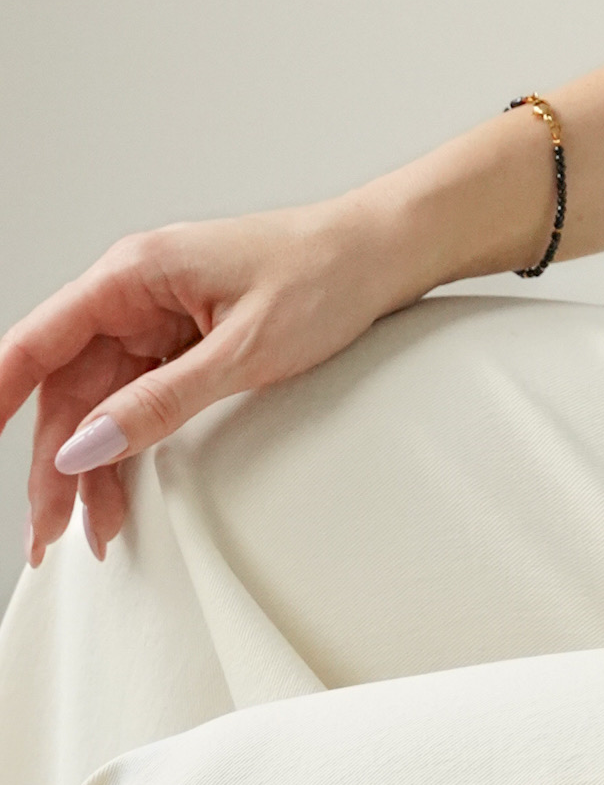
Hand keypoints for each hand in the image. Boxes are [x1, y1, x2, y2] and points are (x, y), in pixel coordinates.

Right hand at [1, 199, 422, 566]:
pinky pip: (135, 400)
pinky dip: (128, 448)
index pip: (37, 342)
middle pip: (66, 388)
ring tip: (91, 532)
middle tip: (51, 532)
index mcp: (133, 274)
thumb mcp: (242, 351)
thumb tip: (86, 446)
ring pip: (98, 403)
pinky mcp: (182, 341)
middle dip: (55, 463)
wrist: (384, 252)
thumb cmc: (324, 275)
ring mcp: (156, 319)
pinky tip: (121, 494)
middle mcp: (133, 294)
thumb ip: (160, 402)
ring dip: (91, 467)